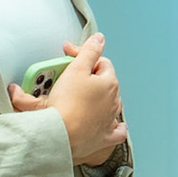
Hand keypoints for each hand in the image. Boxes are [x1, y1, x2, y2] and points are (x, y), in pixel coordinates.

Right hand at [11, 33, 126, 164]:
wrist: (61, 135)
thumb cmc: (67, 103)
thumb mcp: (76, 69)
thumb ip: (89, 51)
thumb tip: (100, 38)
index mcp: (109, 83)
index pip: (101, 63)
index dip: (84, 57)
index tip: (68, 56)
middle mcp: (114, 101)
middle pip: (105, 83)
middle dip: (89, 77)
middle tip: (68, 78)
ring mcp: (110, 120)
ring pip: (110, 104)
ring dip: (98, 99)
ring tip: (78, 98)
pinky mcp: (104, 138)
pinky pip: (116, 131)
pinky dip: (115, 127)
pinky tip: (111, 124)